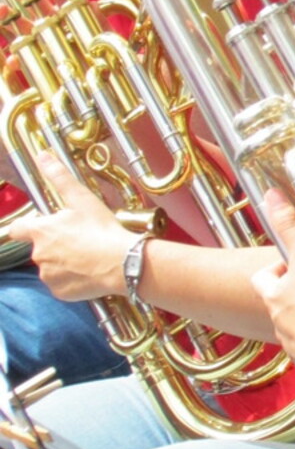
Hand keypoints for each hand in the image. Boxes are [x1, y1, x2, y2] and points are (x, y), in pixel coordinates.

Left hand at [8, 154, 132, 299]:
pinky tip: (88, 271)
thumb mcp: (82, 199)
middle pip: (39, 248)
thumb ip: (59, 177)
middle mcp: (38, 255)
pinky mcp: (60, 292)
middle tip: (79, 240)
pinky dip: (71, 280)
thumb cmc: (102, 230)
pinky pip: (61, 285)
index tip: (41, 226)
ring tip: (86, 256)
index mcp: (40, 232)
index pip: (17, 229)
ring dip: (63, 262)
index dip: (27, 226)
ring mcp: (48, 276)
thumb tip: (43, 156)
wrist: (123, 263)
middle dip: (55, 244)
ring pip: (51, 267)